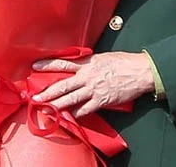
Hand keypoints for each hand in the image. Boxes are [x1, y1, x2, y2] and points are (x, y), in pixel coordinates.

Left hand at [30, 52, 153, 117]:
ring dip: (57, 105)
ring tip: (46, 109)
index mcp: (88, 63)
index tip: (35, 66)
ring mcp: (94, 89)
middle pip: (63, 85)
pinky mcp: (102, 100)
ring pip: (71, 99)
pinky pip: (85, 109)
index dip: (48, 64)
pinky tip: (69, 117)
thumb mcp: (103, 57)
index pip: (63, 63)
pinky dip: (76, 114)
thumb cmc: (124, 62)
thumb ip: (89, 63)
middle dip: (48, 92)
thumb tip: (79, 66)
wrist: (140, 71)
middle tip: (36, 97)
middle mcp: (88, 76)